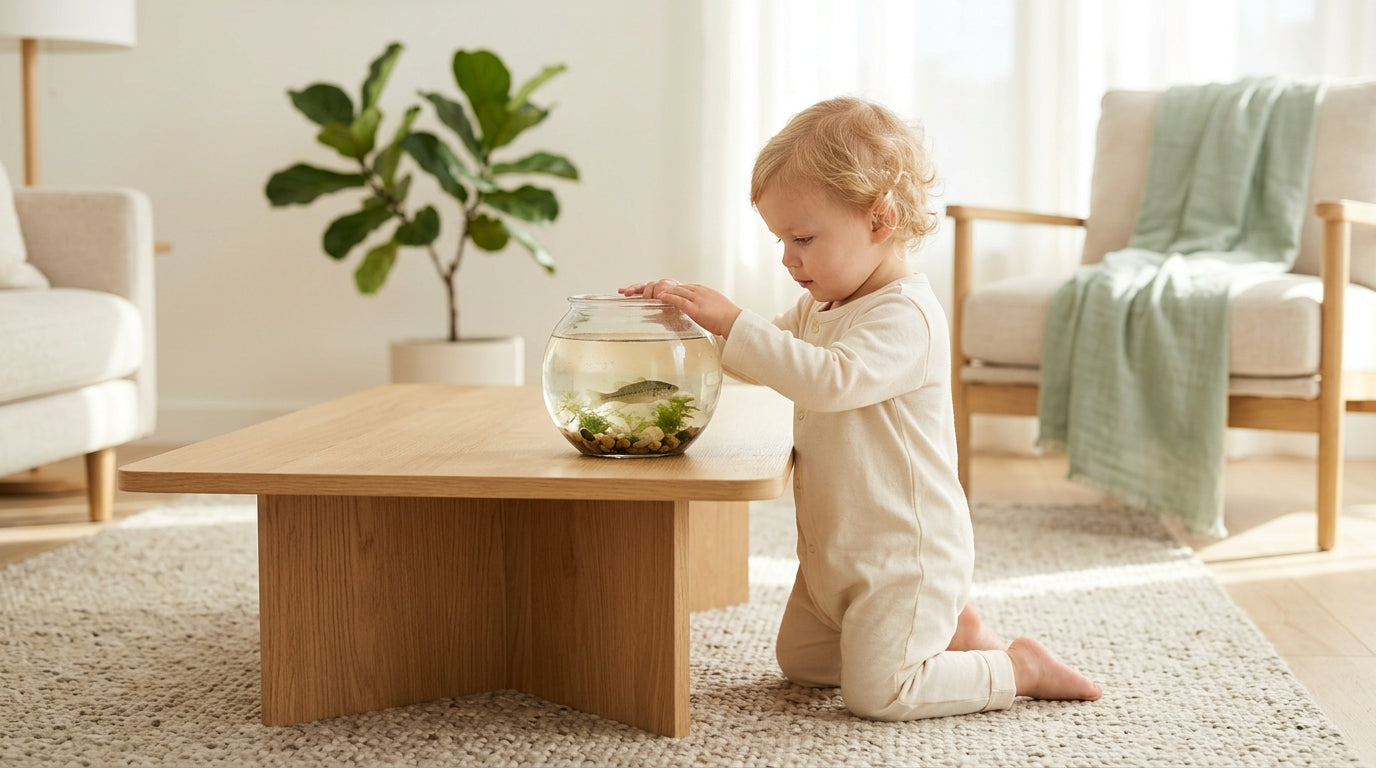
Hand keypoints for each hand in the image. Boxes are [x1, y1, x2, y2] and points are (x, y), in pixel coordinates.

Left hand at [623, 280, 741, 337]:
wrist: (735, 321)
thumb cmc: (723, 318)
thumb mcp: (705, 310)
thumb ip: (692, 309)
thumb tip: (681, 313)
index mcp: (695, 290)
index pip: (670, 286)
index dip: (652, 287)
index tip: (637, 290)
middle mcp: (693, 290)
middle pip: (665, 285)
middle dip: (644, 287)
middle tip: (626, 290)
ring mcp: (695, 297)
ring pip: (669, 290)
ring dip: (651, 292)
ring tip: (635, 294)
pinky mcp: (697, 307)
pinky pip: (680, 300)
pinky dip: (668, 297)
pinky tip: (656, 297)